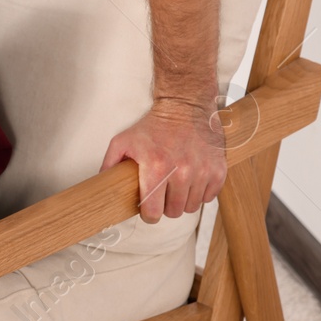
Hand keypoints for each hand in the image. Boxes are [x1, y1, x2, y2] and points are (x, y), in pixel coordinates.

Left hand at [99, 92, 226, 224]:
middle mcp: (181, 172)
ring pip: (191, 207)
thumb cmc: (154, 125)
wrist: (185, 106)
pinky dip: (199, 193)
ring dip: (182, 200)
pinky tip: (191, 180)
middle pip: (173, 212)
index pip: (153, 212)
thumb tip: (103, 183)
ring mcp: (202, 172)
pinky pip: (208, 197)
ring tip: (175, 185)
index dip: (148, 214)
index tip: (148, 209)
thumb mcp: (123, 141)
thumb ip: (110, 163)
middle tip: (161, 193)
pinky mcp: (218, 170)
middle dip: (165, 206)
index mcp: (156, 167)